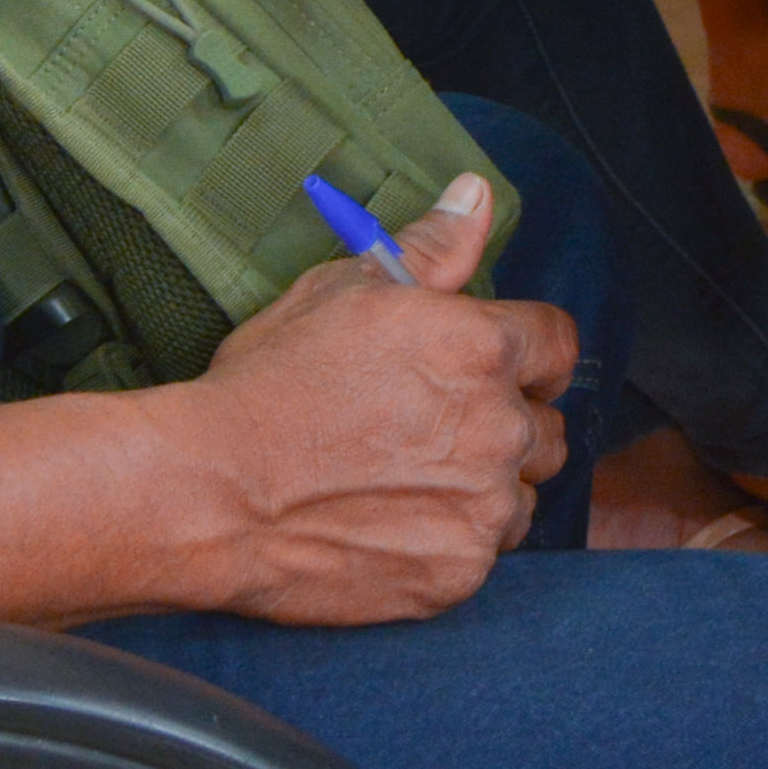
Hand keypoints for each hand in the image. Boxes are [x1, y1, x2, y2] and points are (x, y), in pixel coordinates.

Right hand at [173, 172, 575, 620]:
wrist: (210, 493)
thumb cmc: (270, 383)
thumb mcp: (342, 291)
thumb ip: (430, 248)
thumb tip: (477, 195)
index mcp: (483, 347)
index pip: (557, 346)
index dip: (526, 355)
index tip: (490, 370)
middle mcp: (501, 427)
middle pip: (546, 426)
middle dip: (504, 424)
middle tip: (432, 431)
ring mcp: (483, 507)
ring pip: (520, 495)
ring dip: (485, 488)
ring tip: (410, 482)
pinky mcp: (458, 573)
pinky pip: (484, 553)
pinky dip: (451, 541)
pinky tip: (393, 526)